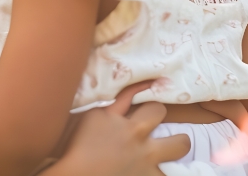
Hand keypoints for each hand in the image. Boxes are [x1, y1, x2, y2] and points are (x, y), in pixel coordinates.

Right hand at [42, 82, 190, 175]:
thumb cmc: (67, 152)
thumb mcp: (77, 123)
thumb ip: (95, 113)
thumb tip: (106, 105)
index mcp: (109, 116)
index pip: (129, 93)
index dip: (142, 87)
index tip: (153, 81)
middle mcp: (132, 132)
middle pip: (157, 111)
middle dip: (158, 111)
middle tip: (155, 117)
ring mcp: (145, 156)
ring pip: (179, 144)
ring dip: (178, 143)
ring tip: (176, 144)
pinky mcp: (149, 175)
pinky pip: (169, 173)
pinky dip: (165, 170)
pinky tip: (165, 168)